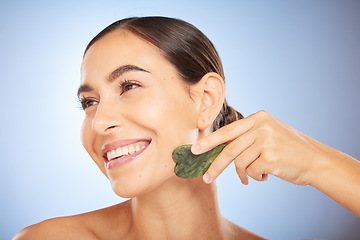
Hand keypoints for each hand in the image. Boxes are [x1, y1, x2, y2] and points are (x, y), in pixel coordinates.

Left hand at [192, 110, 322, 184]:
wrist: (315, 160)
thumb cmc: (288, 149)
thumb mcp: (268, 134)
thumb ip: (246, 137)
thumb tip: (218, 148)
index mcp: (258, 117)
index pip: (227, 131)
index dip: (209, 141)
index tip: (194, 149)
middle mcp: (260, 126)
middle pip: (228, 149)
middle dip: (215, 165)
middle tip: (206, 177)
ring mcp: (265, 140)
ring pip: (239, 163)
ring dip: (244, 174)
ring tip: (253, 176)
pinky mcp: (270, 156)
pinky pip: (250, 172)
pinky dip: (255, 177)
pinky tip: (266, 175)